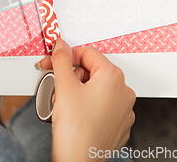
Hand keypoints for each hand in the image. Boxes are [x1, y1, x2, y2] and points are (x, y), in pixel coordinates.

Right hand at [40, 39, 135, 161]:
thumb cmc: (76, 130)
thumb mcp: (63, 86)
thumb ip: (61, 60)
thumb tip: (61, 46)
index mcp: (113, 78)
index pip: (87, 53)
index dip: (66, 56)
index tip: (53, 61)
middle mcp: (124, 92)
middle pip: (92, 71)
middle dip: (72, 78)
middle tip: (58, 89)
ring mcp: (123, 110)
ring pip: (96, 89)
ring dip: (77, 93)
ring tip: (66, 107)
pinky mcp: (119, 124)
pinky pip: (101, 106)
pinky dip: (87, 107)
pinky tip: (76, 117)